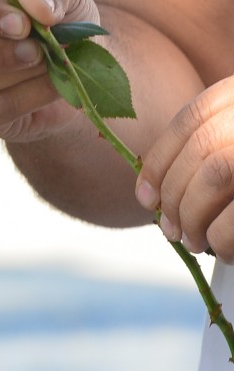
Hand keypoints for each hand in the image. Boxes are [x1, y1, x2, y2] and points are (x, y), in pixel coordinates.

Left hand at [140, 76, 233, 257]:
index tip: (146, 197)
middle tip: (172, 231)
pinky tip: (224, 249)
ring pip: (216, 175)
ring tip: (195, 242)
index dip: (159, 164)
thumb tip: (159, 189)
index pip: (189, 121)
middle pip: (199, 150)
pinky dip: (224, 237)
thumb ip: (215, 138)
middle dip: (175, 197)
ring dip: (195, 218)